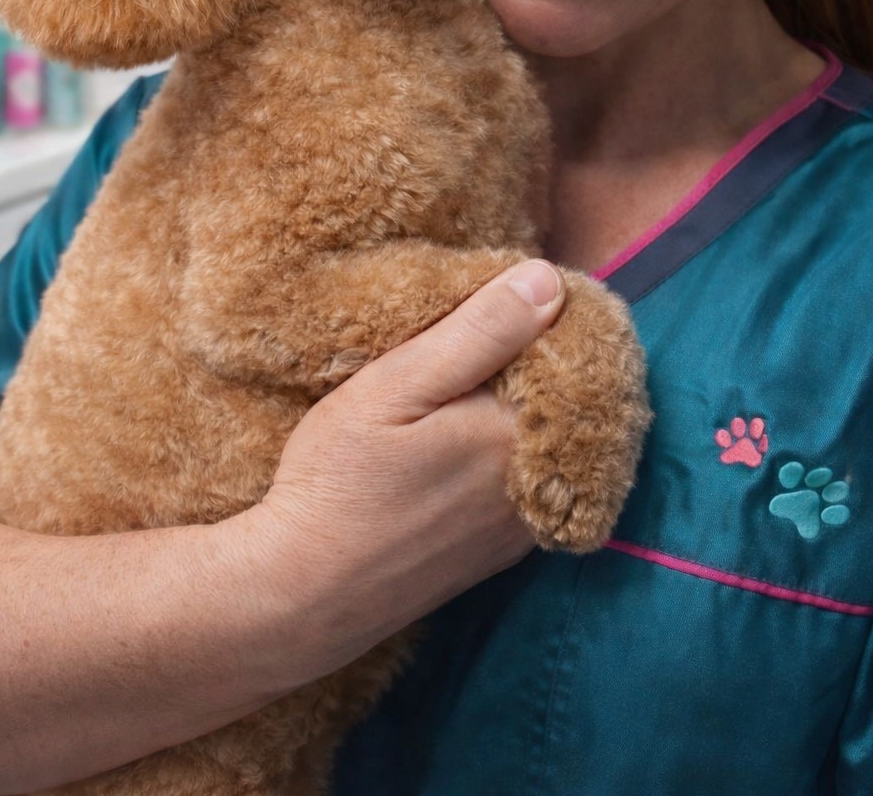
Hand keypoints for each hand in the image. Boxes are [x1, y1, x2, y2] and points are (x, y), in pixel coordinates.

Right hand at [256, 259, 566, 668]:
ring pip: (549, 443)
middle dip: (535, 360)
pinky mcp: (499, 552)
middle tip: (481, 328)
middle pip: (564, 401)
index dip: (543, 316)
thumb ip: (479, 333)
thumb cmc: (338, 480)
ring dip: (524, 407)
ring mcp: (523, 527)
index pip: (570, 356)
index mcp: (522, 436)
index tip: (503, 293)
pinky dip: (513, 450)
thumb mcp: (395, 386)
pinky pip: (531, 482)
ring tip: (472, 377)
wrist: (302, 593)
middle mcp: (542, 486)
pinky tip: (466, 436)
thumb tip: (550, 281)